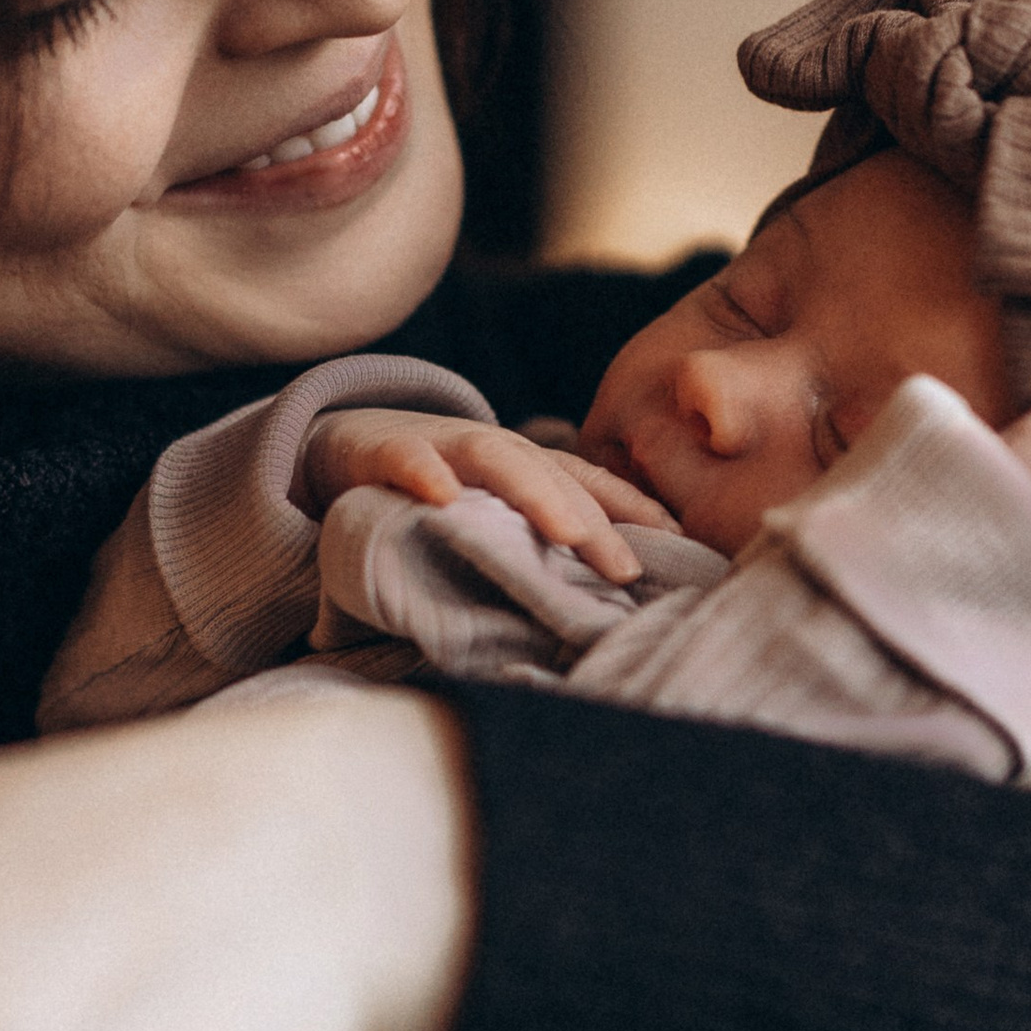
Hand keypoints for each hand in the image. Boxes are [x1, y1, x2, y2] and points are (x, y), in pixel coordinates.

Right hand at [300, 408, 671, 582]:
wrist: (348, 441)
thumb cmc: (440, 486)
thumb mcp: (495, 510)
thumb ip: (541, 540)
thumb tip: (614, 589)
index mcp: (526, 465)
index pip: (589, 484)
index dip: (634, 510)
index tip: (682, 547)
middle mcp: (494, 451)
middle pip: (554, 478)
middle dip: (594, 519)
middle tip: (626, 568)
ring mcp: (441, 447)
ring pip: (495, 459)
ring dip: (533, 492)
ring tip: (565, 532)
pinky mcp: (384, 451)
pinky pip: (405, 459)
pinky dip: (423, 472)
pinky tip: (442, 497)